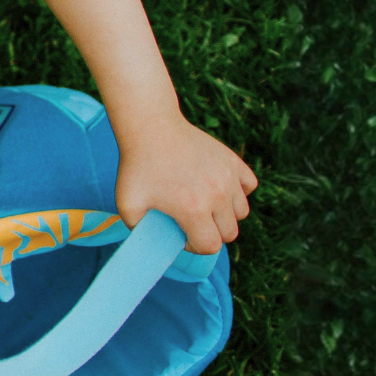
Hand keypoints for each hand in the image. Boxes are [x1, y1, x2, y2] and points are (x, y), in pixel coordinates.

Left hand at [113, 112, 257, 254]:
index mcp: (193, 210)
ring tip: (205, 205)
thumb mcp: (127, 204)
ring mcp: (229, 177)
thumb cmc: (137, 167)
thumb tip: (154, 242)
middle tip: (192, 222)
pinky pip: (248, 186)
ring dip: (225, 215)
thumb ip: (139, 230)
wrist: (151, 128)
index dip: (195, 247)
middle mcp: (218, 196)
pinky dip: (238, 191)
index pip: (210, 246)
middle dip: (211, 233)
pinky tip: (218, 188)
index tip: (182, 235)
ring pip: (241, 212)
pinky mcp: (233, 162)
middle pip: (229, 232)